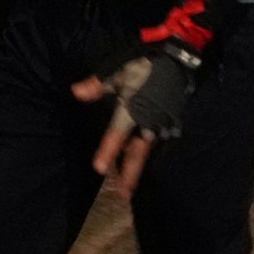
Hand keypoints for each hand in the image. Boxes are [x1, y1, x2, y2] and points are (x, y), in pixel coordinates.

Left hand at [69, 50, 196, 196]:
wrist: (177, 59)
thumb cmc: (145, 65)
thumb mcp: (120, 70)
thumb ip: (99, 85)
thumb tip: (76, 92)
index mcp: (134, 109)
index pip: (118, 133)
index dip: (108, 150)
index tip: (98, 168)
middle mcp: (148, 121)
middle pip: (137, 151)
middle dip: (129, 173)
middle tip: (121, 195)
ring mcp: (160, 124)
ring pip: (145, 150)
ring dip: (136, 169)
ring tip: (126, 189)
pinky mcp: (167, 123)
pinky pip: (153, 143)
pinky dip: (143, 156)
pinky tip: (137, 167)